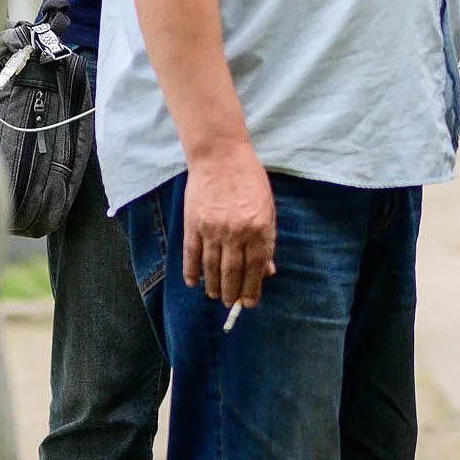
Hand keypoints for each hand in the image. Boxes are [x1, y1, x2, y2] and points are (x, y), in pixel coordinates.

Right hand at [182, 141, 275, 309]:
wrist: (220, 155)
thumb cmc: (249, 179)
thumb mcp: (267, 208)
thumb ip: (267, 239)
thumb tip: (268, 270)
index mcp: (259, 228)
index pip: (256, 268)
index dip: (252, 289)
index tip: (249, 303)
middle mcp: (236, 232)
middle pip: (233, 272)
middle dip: (232, 292)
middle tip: (230, 303)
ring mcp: (212, 229)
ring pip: (211, 267)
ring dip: (213, 286)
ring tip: (215, 296)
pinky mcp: (193, 224)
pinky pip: (191, 254)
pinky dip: (191, 271)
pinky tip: (193, 283)